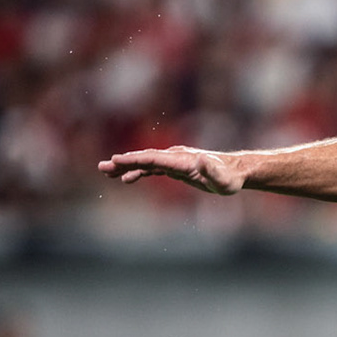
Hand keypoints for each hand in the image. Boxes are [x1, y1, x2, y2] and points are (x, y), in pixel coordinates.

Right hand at [98, 146, 247, 194]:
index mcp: (182, 160)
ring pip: (146, 163)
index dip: (134, 160)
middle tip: (102, 167)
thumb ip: (212, 170)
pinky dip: (138, 172)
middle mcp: (175, 158)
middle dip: (123, 162)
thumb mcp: (223, 179)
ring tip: (107, 173)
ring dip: (126, 167)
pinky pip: (152, 169)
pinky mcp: (176, 168)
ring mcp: (174, 162)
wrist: (235, 172)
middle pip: (145, 159)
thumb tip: (202, 160)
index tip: (115, 160)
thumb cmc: (230, 178)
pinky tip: (126, 179)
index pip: (153, 159)